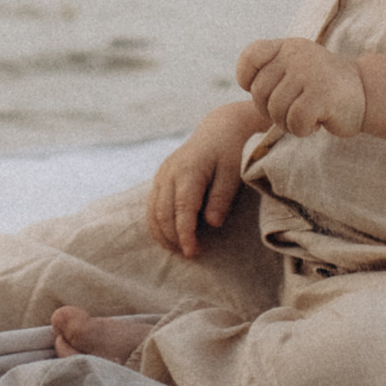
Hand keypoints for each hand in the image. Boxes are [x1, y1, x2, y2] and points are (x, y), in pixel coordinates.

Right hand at [147, 119, 245, 257]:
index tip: (193, 252)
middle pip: (163, 213)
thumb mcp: (234, 173)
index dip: (185, 233)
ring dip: (163, 234)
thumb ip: (221, 198)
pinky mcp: (161, 178)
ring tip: (179, 250)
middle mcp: (169, 172)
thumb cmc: (231, 151)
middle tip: (191, 255)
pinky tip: (169, 236)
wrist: (221, 129)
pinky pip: (152, 205)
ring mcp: (162, 174)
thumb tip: (212, 223)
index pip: (182, 209)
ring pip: (153, 211)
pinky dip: (157, 224)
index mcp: (188, 170)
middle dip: (174, 238)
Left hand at [237, 35, 365, 139]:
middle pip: (259, 92)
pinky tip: (317, 123)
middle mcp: (296, 55)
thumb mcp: (296, 69)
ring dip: (287, 123)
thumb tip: (246, 87)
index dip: (248, 79)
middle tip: (292, 112)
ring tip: (306, 117)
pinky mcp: (322, 95)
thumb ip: (271, 71)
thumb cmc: (323, 87)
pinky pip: (294, 121)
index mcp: (287, 47)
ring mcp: (309, 73)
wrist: (366, 93)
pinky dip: (302, 130)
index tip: (265, 93)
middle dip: (270, 111)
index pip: (250, 57)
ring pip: (275, 110)